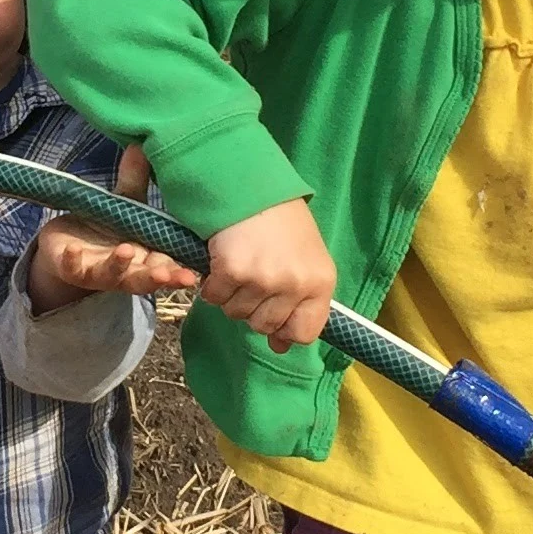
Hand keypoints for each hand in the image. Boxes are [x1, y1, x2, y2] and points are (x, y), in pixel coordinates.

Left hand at [25, 147, 201, 313]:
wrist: (65, 244)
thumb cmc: (106, 227)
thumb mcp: (124, 203)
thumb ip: (135, 180)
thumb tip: (142, 145)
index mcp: (145, 257)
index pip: (166, 267)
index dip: (178, 273)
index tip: (191, 274)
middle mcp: (126, 271)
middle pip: (144, 278)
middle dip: (156, 277)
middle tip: (167, 275)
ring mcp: (99, 272)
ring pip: (112, 274)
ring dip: (119, 265)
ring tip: (125, 251)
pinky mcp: (72, 270)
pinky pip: (73, 268)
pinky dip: (73, 261)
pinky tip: (73, 250)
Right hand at [202, 196, 338, 351]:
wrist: (250, 186)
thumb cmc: (280, 223)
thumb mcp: (304, 260)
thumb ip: (300, 303)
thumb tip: (280, 347)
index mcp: (320, 282)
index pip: (305, 333)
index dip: (285, 329)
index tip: (274, 313)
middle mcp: (295, 284)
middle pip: (264, 326)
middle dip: (253, 307)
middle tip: (253, 276)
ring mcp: (264, 279)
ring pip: (236, 314)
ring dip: (231, 295)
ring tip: (239, 264)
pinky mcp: (233, 270)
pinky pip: (214, 298)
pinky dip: (212, 284)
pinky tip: (221, 260)